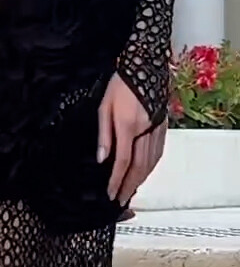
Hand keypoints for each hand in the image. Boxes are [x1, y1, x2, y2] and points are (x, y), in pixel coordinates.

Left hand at [97, 74, 164, 205]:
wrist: (145, 66)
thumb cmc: (121, 84)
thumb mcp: (104, 107)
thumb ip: (104, 135)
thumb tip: (102, 159)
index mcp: (128, 126)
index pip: (123, 161)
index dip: (116, 180)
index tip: (110, 193)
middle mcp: (145, 130)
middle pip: (139, 167)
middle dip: (129, 186)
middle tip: (121, 200)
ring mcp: (157, 129)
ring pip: (151, 162)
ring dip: (141, 179)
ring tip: (130, 190)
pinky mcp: (163, 126)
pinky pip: (158, 152)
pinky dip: (151, 167)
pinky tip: (145, 173)